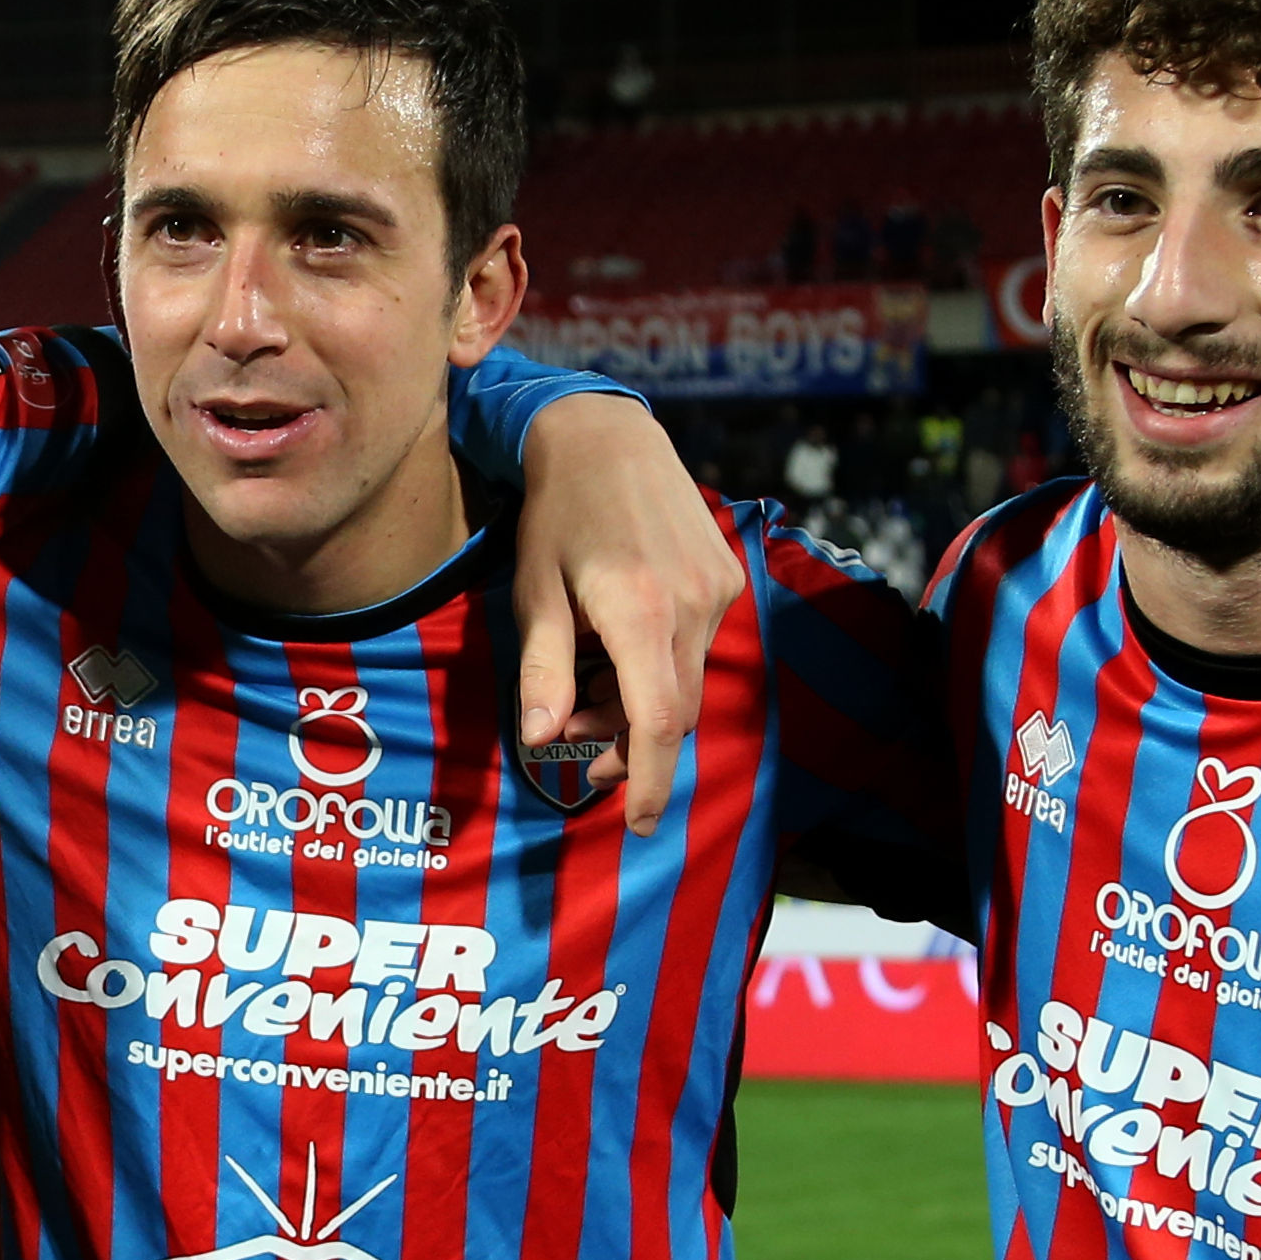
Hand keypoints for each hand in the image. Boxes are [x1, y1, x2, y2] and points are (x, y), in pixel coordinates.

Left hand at [512, 393, 739, 835]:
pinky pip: (697, 648)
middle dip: (626, 743)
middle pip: (672, 714)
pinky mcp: (727, 579)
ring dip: (639, 703)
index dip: (647, 782)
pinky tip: (618, 644)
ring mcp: (718, 591)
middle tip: (572, 736)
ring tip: (586, 679)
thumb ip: (543, 669)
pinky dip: (659, 667)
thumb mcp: (534, 592)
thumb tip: (541, 740)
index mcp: (640, 613)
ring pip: (686, 683)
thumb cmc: (557, 515)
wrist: (608, 437)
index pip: (656, 724)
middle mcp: (693, 605)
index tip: (635, 823)